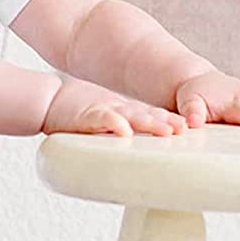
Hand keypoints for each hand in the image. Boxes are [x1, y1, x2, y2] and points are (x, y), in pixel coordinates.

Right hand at [43, 77, 187, 137]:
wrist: (50, 100)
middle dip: (167, 122)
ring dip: (150, 123)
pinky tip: (125, 130)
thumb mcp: (106, 118)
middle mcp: (119, 111)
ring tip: (166, 130)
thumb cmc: (77, 112)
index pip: (152, 115)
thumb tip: (139, 140)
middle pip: (148, 115)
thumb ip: (122, 128)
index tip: (189, 129)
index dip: (170, 120)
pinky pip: (104, 120)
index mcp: (124, 112)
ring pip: (132, 116)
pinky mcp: (88, 116)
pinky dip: (115, 124)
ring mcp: (105, 111)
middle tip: (185, 130)